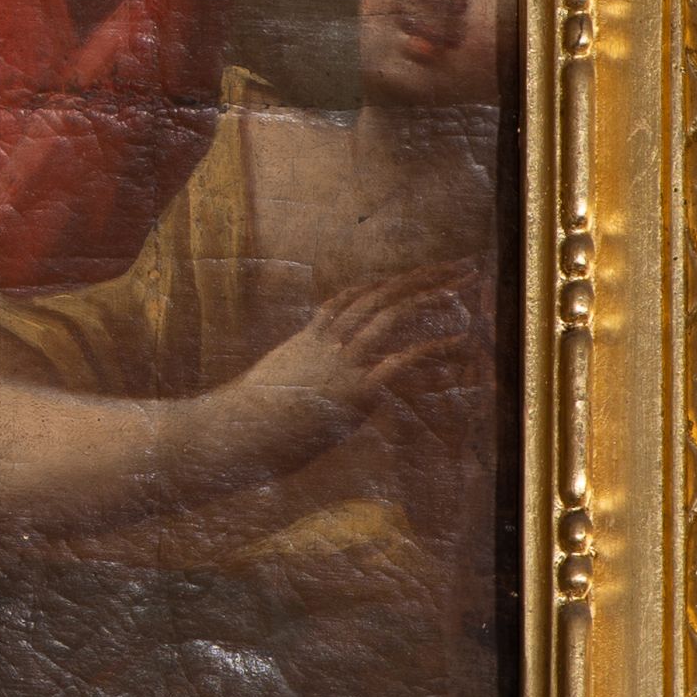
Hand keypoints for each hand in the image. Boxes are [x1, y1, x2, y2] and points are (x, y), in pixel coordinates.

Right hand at [227, 265, 491, 469]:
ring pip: (390, 316)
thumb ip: (287, 385)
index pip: (345, 301)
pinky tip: (460, 340)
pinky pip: (401, 362)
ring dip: (428, 296)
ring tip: (460, 283)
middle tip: (451, 265)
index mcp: (306, 341)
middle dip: (416, 278)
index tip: (397, 277)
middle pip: (376, 296)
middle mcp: (326, 343)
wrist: (235, 431)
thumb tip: (285, 396)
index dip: (375, 286)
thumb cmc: (245, 422)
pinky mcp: (356, 390)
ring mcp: (341, 363)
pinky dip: (433, 348)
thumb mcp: (266, 392)